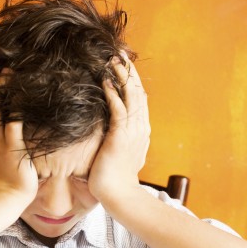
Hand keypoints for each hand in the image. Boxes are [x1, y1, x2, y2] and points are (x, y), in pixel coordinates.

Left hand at [88, 56, 150, 200]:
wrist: (118, 194)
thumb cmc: (116, 178)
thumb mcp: (123, 155)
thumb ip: (122, 140)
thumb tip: (115, 134)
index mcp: (141, 131)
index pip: (139, 100)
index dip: (133, 82)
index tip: (124, 67)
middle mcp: (140, 127)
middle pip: (138, 93)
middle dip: (130, 72)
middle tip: (121, 53)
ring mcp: (133, 131)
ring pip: (131, 96)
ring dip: (122, 76)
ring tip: (114, 59)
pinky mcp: (120, 135)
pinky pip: (118, 108)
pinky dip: (112, 92)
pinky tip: (105, 79)